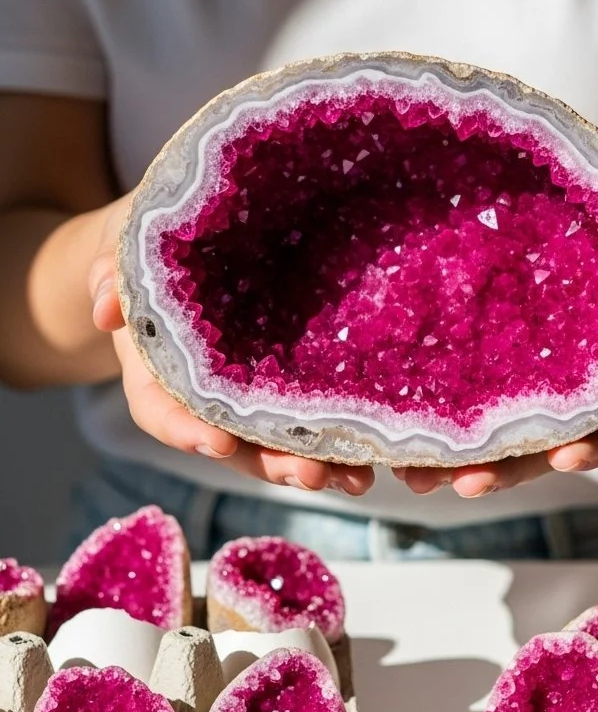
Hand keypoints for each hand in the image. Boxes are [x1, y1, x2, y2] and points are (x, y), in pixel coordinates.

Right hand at [88, 195, 373, 497]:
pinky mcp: (292, 382)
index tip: (219, 443)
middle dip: (270, 463)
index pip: (161, 409)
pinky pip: (314, 419)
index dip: (186, 430)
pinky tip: (377, 457)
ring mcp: (251, 395)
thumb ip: (112, 268)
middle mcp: (205, 394)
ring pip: (277, 444)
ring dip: (316, 465)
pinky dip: (344, 442)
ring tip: (354, 477)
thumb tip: (106, 307)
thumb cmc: (158, 237)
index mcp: (157, 366)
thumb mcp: (130, 242)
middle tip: (309, 473)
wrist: (194, 234)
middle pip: (231, 443)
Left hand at [393, 226, 597, 498]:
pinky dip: (432, 426)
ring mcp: (530, 384)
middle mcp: (575, 392)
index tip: (565, 460)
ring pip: (499, 437)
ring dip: (457, 463)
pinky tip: (395, 440)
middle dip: (507, 470)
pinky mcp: (488, 366)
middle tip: (466, 484)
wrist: (590, 222)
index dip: (597, 445)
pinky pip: (462, 402)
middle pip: (546, 445)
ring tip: (414, 477)